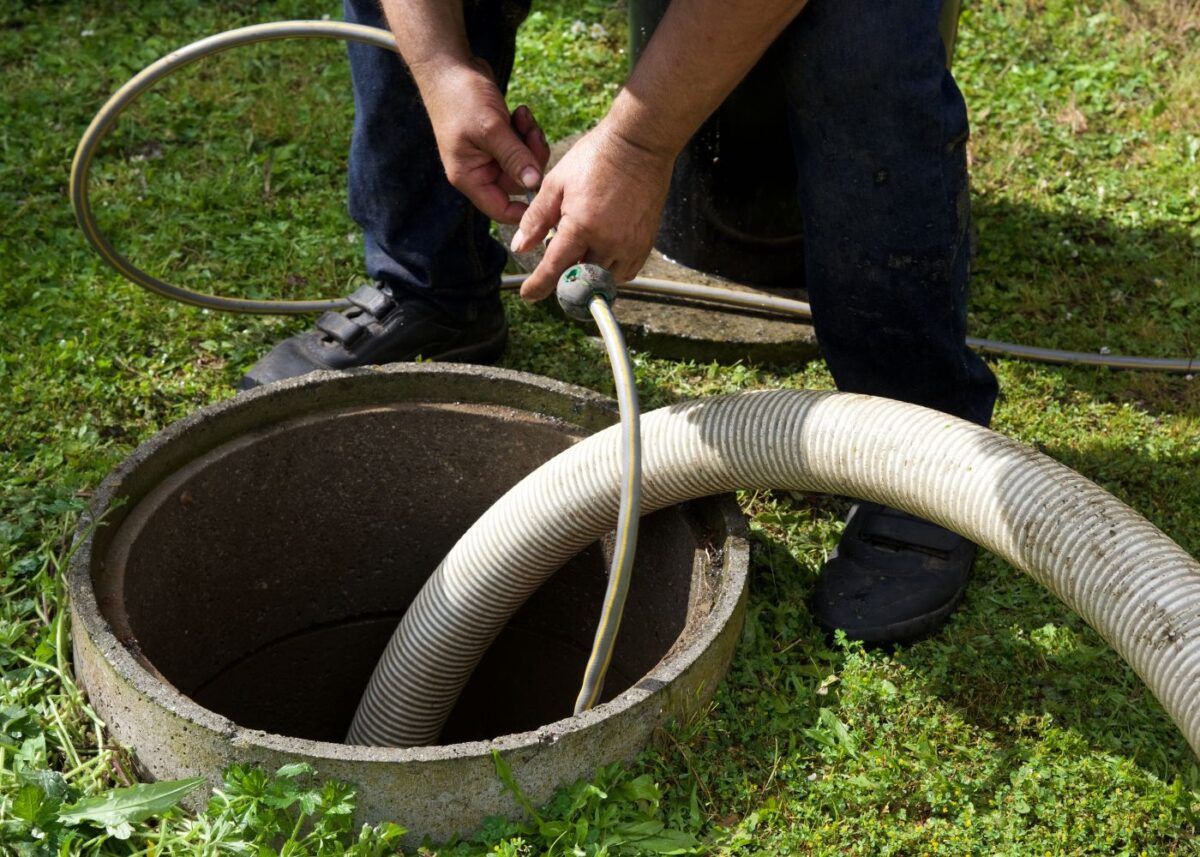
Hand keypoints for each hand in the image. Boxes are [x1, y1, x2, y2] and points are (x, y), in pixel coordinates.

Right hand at [420, 58, 550, 223]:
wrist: (449, 65)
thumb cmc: (461, 97)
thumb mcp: (491, 128)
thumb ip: (514, 157)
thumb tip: (534, 184)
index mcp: (470, 177)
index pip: (500, 210)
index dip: (524, 210)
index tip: (546, 194)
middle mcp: (479, 170)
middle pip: (518, 183)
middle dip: (531, 159)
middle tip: (532, 132)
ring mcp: (489, 155)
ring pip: (524, 163)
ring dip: (530, 141)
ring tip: (524, 116)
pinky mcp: (498, 139)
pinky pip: (522, 146)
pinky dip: (526, 131)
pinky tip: (520, 112)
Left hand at [511, 121, 673, 300]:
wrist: (639, 144)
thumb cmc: (595, 158)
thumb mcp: (556, 183)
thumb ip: (535, 218)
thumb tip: (520, 247)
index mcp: (581, 226)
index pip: (554, 269)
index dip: (538, 286)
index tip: (528, 294)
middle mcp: (607, 242)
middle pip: (580, 279)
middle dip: (565, 277)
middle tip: (557, 264)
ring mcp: (630, 245)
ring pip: (604, 279)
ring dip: (589, 274)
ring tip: (581, 253)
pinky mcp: (645, 243)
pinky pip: (626, 272)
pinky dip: (610, 271)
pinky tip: (601, 254)